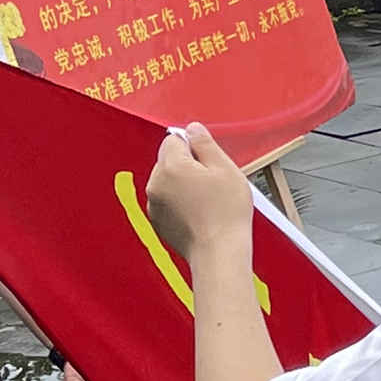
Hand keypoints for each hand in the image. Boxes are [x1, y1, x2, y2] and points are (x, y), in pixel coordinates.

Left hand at [145, 121, 258, 261]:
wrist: (218, 251)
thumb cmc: (226, 211)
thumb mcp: (225, 169)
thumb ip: (205, 144)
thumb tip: (192, 128)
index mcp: (171, 166)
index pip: (173, 139)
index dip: (194, 147)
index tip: (210, 161)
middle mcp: (155, 183)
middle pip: (168, 160)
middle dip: (187, 165)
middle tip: (212, 181)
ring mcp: (153, 203)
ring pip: (167, 180)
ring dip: (183, 184)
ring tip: (207, 200)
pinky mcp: (157, 220)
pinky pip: (167, 200)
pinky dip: (179, 202)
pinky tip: (199, 213)